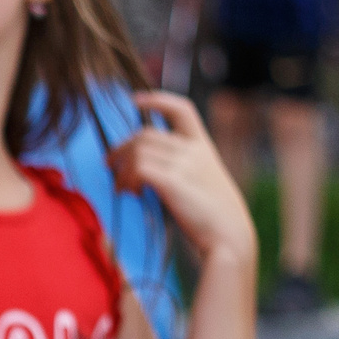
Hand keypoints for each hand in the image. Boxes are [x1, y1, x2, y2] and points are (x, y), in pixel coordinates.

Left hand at [118, 94, 256, 272]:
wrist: (230, 239)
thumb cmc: (214, 219)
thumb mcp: (203, 184)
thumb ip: (181, 171)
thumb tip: (145, 171)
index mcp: (204, 148)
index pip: (182, 109)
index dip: (157, 99)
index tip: (135, 100)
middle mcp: (194, 151)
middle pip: (145, 134)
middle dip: (121, 147)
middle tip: (109, 165)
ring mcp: (184, 164)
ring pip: (138, 150)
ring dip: (121, 168)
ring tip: (121, 188)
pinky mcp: (173, 181)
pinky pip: (138, 168)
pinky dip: (127, 179)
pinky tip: (129, 193)